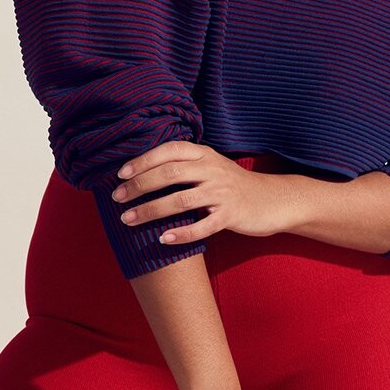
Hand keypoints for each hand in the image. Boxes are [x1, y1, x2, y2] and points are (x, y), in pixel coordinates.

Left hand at [111, 141, 301, 245]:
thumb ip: (183, 164)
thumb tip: (141, 170)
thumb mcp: (210, 165)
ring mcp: (222, 193)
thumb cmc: (232, 184)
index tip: (120, 174)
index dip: (143, 161)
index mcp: (204, 154)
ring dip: (151, 210)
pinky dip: (182, 233)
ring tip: (128, 219)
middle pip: (169, 174)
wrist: (272, 200)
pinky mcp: (231, 215)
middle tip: (118, 198)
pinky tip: (163, 239)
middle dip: (139, 186)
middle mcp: (212, 169)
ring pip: (181, 200)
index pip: (168, 151)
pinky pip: (203, 226)